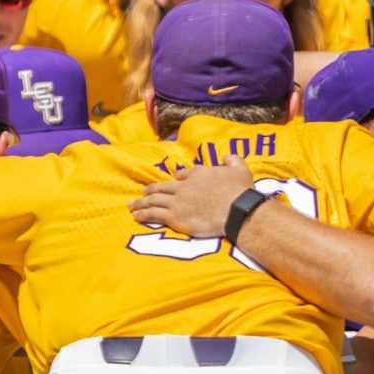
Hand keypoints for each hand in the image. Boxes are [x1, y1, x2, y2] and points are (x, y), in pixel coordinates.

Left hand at [131, 162, 260, 240]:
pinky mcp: (175, 216)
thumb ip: (232, 160)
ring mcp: (178, 201)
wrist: (236, 210)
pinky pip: (154, 214)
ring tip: (133, 205)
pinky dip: (143, 214)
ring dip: (142, 203)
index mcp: (198, 174)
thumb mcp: (240, 169)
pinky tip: (136, 216)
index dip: (177, 179)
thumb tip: (227, 157)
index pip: (183, 175)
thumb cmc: (240, 191)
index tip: (173, 181)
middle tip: (143, 192)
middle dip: (151, 190)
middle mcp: (184, 186)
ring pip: (154, 200)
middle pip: (163, 187)